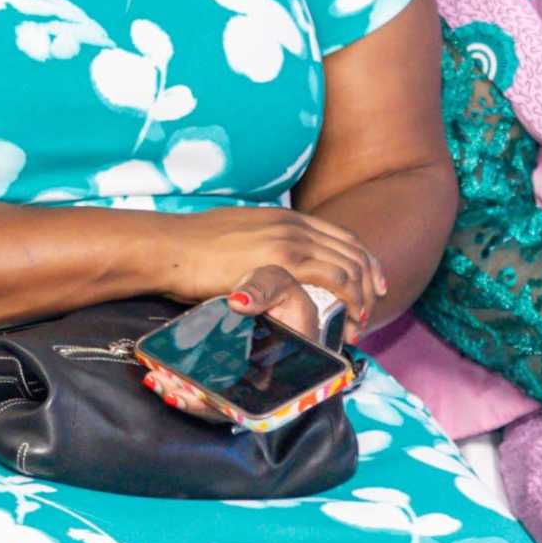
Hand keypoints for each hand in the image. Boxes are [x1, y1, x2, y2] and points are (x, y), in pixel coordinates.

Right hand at [146, 210, 381, 342]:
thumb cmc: (189, 251)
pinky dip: (349, 301)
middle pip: (352, 251)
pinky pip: (334, 280)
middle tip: (372, 309)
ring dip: (361, 298)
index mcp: (283, 217)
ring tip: (358, 325)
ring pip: (349, 267)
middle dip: (369, 282)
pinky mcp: (282, 261)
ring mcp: (290, 240)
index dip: (363, 260)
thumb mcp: (234, 240)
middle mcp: (293, 224)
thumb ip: (258, 249)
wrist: (168, 247)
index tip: (372, 283)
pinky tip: (347, 321)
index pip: (340, 236)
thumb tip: (261, 269)